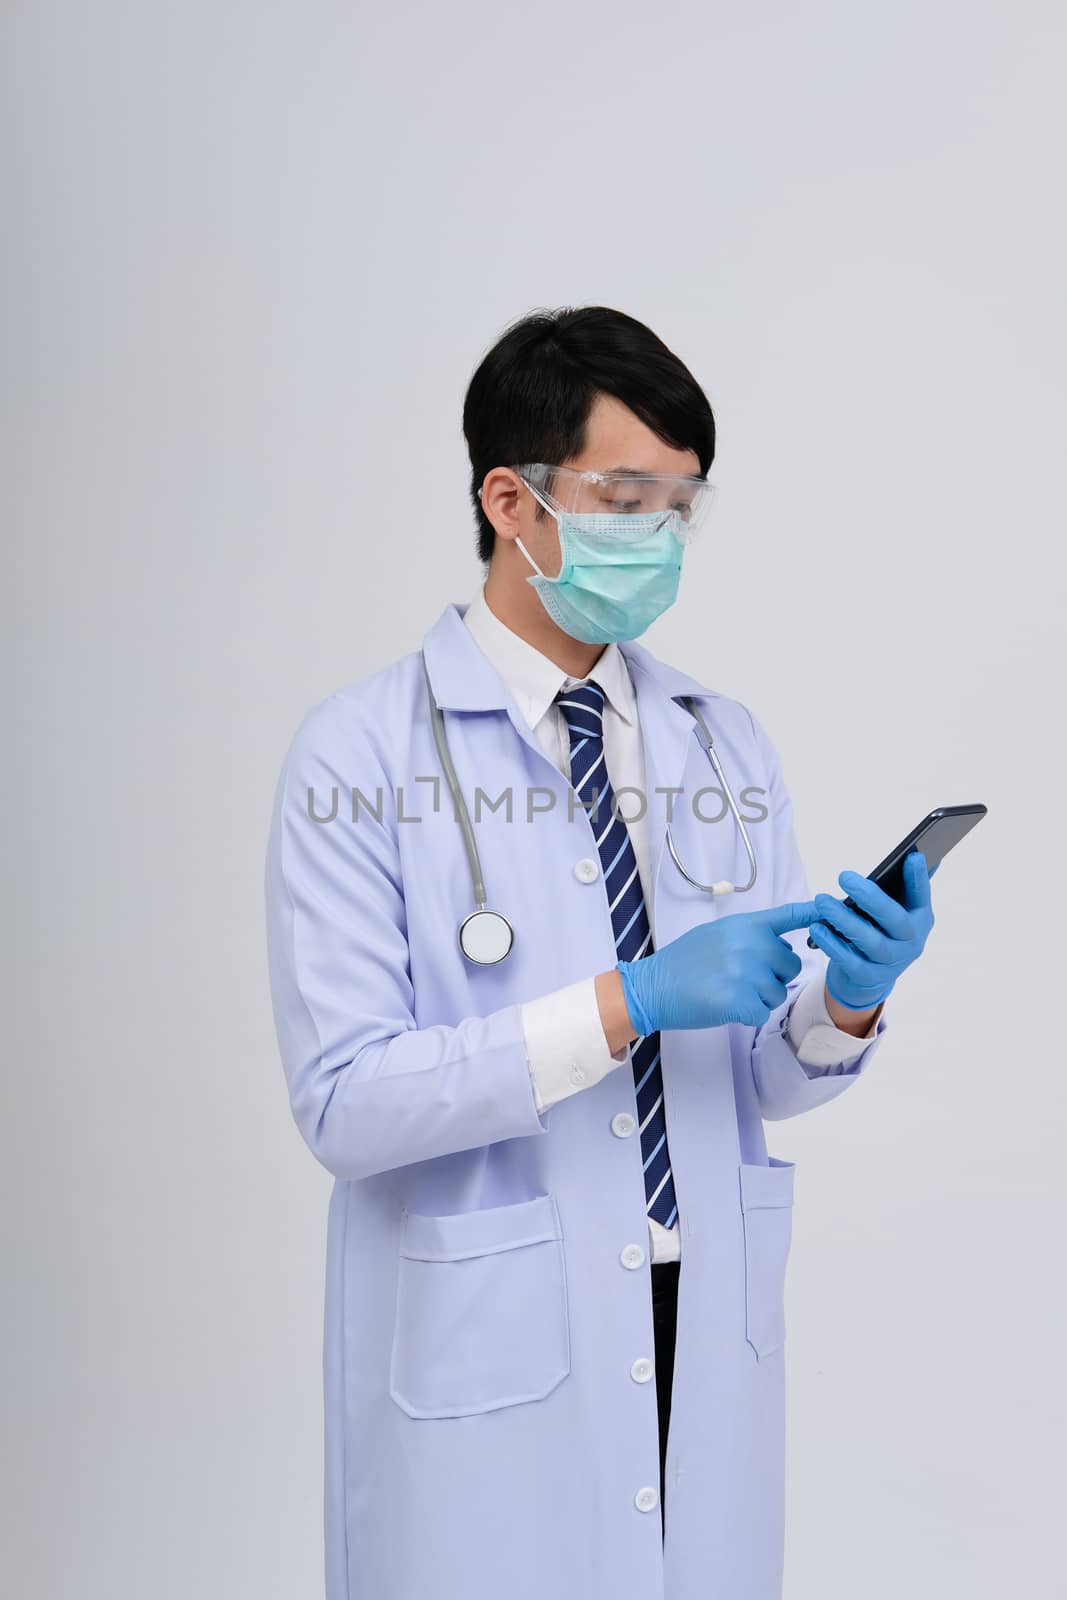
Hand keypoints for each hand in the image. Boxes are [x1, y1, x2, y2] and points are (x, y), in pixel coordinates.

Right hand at [617, 901, 816, 1033]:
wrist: (653, 986)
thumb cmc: (683, 962)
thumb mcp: (716, 934)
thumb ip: (748, 936)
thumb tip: (777, 946)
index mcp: (746, 926)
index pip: (788, 916)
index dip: (812, 913)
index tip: (829, 908)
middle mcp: (751, 945)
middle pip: (791, 966)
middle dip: (773, 976)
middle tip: (740, 978)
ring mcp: (747, 973)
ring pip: (778, 993)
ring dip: (759, 998)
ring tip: (728, 991)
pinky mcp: (742, 1001)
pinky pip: (762, 1013)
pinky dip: (746, 1015)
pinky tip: (724, 1006)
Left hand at [809, 851, 934, 1010]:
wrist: (868, 979)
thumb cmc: (879, 931)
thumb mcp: (892, 910)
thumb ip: (902, 887)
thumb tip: (915, 855)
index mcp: (920, 919)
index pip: (922, 896)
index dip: (919, 878)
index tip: (913, 856)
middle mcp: (911, 942)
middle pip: (894, 919)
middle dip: (869, 897)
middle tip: (843, 876)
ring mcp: (892, 963)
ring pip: (870, 941)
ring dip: (844, 919)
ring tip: (821, 901)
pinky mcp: (869, 978)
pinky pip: (849, 961)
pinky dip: (832, 944)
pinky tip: (817, 928)